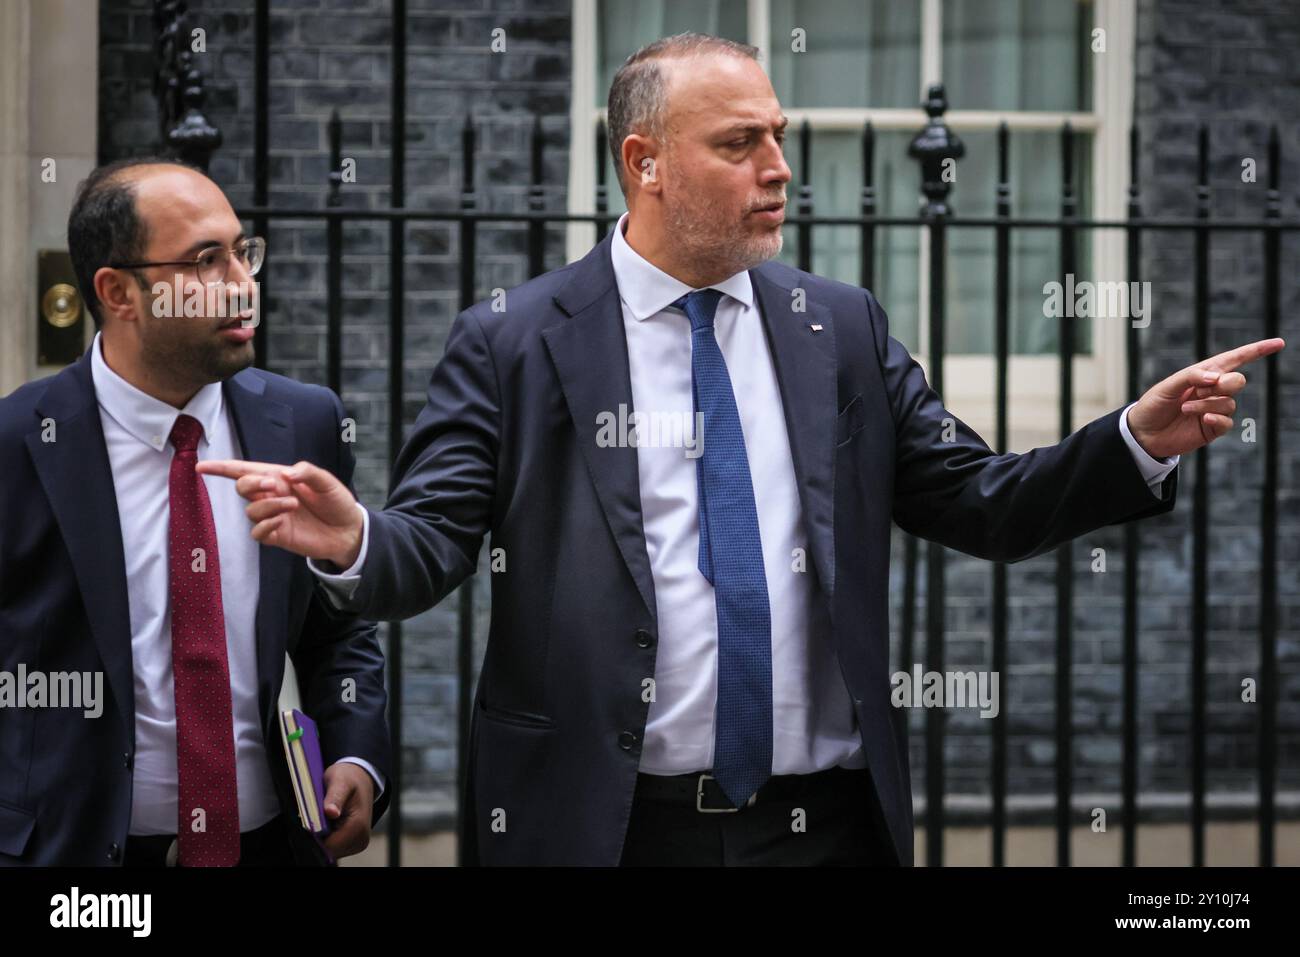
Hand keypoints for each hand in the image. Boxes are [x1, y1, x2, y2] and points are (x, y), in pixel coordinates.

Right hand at [195, 459, 364, 567]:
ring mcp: (273, 516)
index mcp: (279, 478)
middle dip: (251, 484)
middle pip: (242, 487)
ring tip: (292, 505)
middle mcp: (271, 496)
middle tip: (273, 484)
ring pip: (250, 510)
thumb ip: (307, 472)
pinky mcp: (277, 535)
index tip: (200, 466)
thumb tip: (285, 474)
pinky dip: (266, 526)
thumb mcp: (326, 481)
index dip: (221, 468)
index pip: (244, 471)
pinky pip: (257, 532)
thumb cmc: (336, 501)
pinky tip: (283, 522)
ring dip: (268, 505)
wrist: (348, 530)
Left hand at [321, 762, 374, 859]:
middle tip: (316, 814)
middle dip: (317, 836)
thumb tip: (331, 812)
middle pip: (328, 850)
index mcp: (358, 827)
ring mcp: (357, 844)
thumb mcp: (340, 781)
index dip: (314, 836)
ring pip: (329, 850)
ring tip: (322, 816)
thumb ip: (335, 797)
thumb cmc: (349, 777)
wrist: (360, 777)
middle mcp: (360, 840)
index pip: (328, 846)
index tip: (309, 819)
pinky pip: (332, 846)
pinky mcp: (351, 843)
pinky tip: (326, 822)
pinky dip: (325, 836)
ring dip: (320, 836)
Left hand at [1127, 338, 1284, 459]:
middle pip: (1237, 381)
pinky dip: (1216, 418)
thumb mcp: (1167, 386)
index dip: (1257, 351)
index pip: (1235, 359)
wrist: (1142, 434)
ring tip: (1185, 408)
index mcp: (1204, 374)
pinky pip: (1227, 421)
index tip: (1279, 343)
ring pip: (1229, 403)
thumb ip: (1191, 376)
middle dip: (1227, 384)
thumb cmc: (1153, 405)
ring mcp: (1214, 409)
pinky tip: (1201, 418)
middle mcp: (1212, 390)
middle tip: (1204, 389)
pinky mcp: (1212, 427)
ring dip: (1208, 404)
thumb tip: (1216, 377)